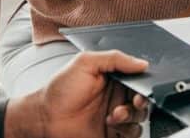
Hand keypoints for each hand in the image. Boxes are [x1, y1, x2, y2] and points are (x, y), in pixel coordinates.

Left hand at [6, 51, 149, 137]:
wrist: (45, 118)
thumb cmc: (60, 90)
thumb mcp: (85, 63)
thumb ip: (114, 58)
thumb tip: (142, 63)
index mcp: (113, 78)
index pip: (137, 80)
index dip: (144, 84)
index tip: (143, 88)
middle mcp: (116, 97)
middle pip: (142, 100)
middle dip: (141, 102)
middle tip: (134, 102)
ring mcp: (115, 117)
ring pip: (139, 119)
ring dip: (131, 117)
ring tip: (114, 115)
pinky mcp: (113, 134)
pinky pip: (133, 134)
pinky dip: (128, 131)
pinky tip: (112, 126)